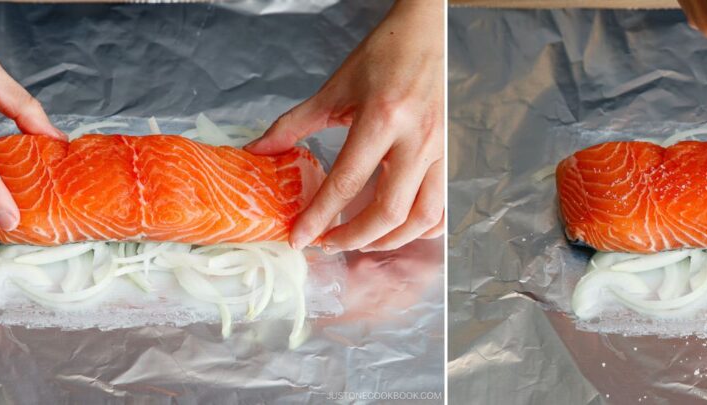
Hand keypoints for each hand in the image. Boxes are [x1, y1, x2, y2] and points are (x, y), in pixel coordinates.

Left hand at [247, 0, 443, 253]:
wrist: (425, 32)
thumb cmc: (383, 55)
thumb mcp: (334, 89)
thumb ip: (293, 124)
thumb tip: (258, 152)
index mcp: (382, 120)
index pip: (347, 183)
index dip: (319, 217)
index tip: (300, 237)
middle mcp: (415, 140)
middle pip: (388, 212)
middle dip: (353, 237)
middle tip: (327, 242)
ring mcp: (438, 150)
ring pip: (421, 217)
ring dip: (389, 240)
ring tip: (359, 240)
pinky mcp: (449, 154)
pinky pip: (441, 206)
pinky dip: (421, 227)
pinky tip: (398, 228)